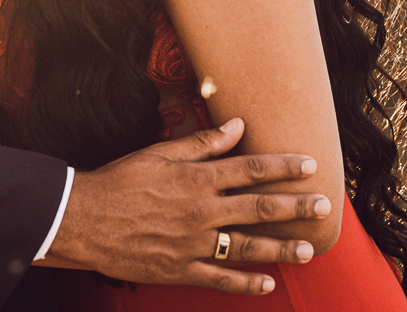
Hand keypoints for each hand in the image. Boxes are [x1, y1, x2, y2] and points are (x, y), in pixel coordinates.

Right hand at [45, 118, 329, 294]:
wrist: (86, 218)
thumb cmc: (121, 179)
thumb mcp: (159, 152)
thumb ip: (201, 143)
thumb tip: (236, 126)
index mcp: (197, 179)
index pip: (251, 170)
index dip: (282, 166)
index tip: (309, 164)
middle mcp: (202, 211)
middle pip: (259, 208)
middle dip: (295, 206)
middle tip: (324, 206)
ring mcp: (194, 243)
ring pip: (247, 247)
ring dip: (281, 248)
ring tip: (308, 250)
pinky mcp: (181, 269)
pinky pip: (220, 278)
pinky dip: (245, 282)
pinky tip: (266, 283)